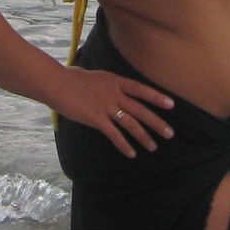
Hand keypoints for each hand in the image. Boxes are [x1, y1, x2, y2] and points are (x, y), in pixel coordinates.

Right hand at [52, 68, 174, 156]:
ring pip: (131, 124)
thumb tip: (107, 84)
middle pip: (141, 110)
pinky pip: (114, 135)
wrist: (57, 84)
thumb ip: (105, 83)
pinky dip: (124, 145)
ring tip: (153, 147)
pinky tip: (132, 154)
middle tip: (170, 133)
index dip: (157, 97)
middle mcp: (114, 94)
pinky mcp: (96, 119)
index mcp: (115, 81)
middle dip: (157, 123)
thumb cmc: (71, 78)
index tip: (171, 105)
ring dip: (144, 137)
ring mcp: (106, 107)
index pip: (141, 90)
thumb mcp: (94, 76)